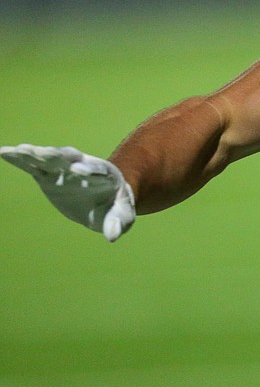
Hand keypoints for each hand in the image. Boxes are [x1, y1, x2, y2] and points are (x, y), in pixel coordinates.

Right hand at [1, 144, 135, 240]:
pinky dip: (20, 159)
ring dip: (36, 153)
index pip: (98, 169)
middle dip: (60, 155)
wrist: (102, 201)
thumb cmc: (114, 207)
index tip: (79, 169)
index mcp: (105, 174)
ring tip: (20, 149)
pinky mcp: (48, 175)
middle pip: (71, 158)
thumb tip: (113, 236)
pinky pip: (33, 165)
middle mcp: (83, 166)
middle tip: (47, 153)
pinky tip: (5, 152)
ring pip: (49, 158)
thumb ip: (118, 223)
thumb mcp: (121, 216)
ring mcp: (64, 169)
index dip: (89, 169)